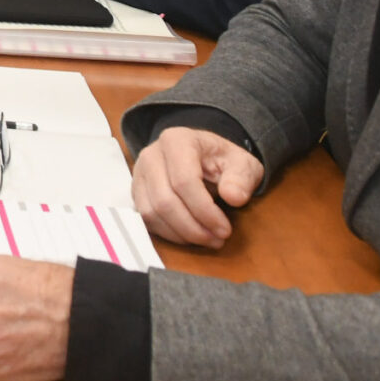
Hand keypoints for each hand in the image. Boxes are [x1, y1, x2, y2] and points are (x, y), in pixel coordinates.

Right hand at [132, 126, 264, 248]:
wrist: (203, 157)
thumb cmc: (222, 160)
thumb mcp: (243, 164)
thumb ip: (242, 178)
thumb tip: (234, 197)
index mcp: (177, 140)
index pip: (184, 181)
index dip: (204, 211)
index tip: (225, 229)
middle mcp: (151, 155)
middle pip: (164, 200)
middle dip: (193, 228)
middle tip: (217, 239)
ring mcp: (140, 174)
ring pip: (151, 213)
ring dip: (180, 234)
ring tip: (206, 239)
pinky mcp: (136, 192)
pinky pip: (146, 219)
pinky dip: (168, 234)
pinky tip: (189, 235)